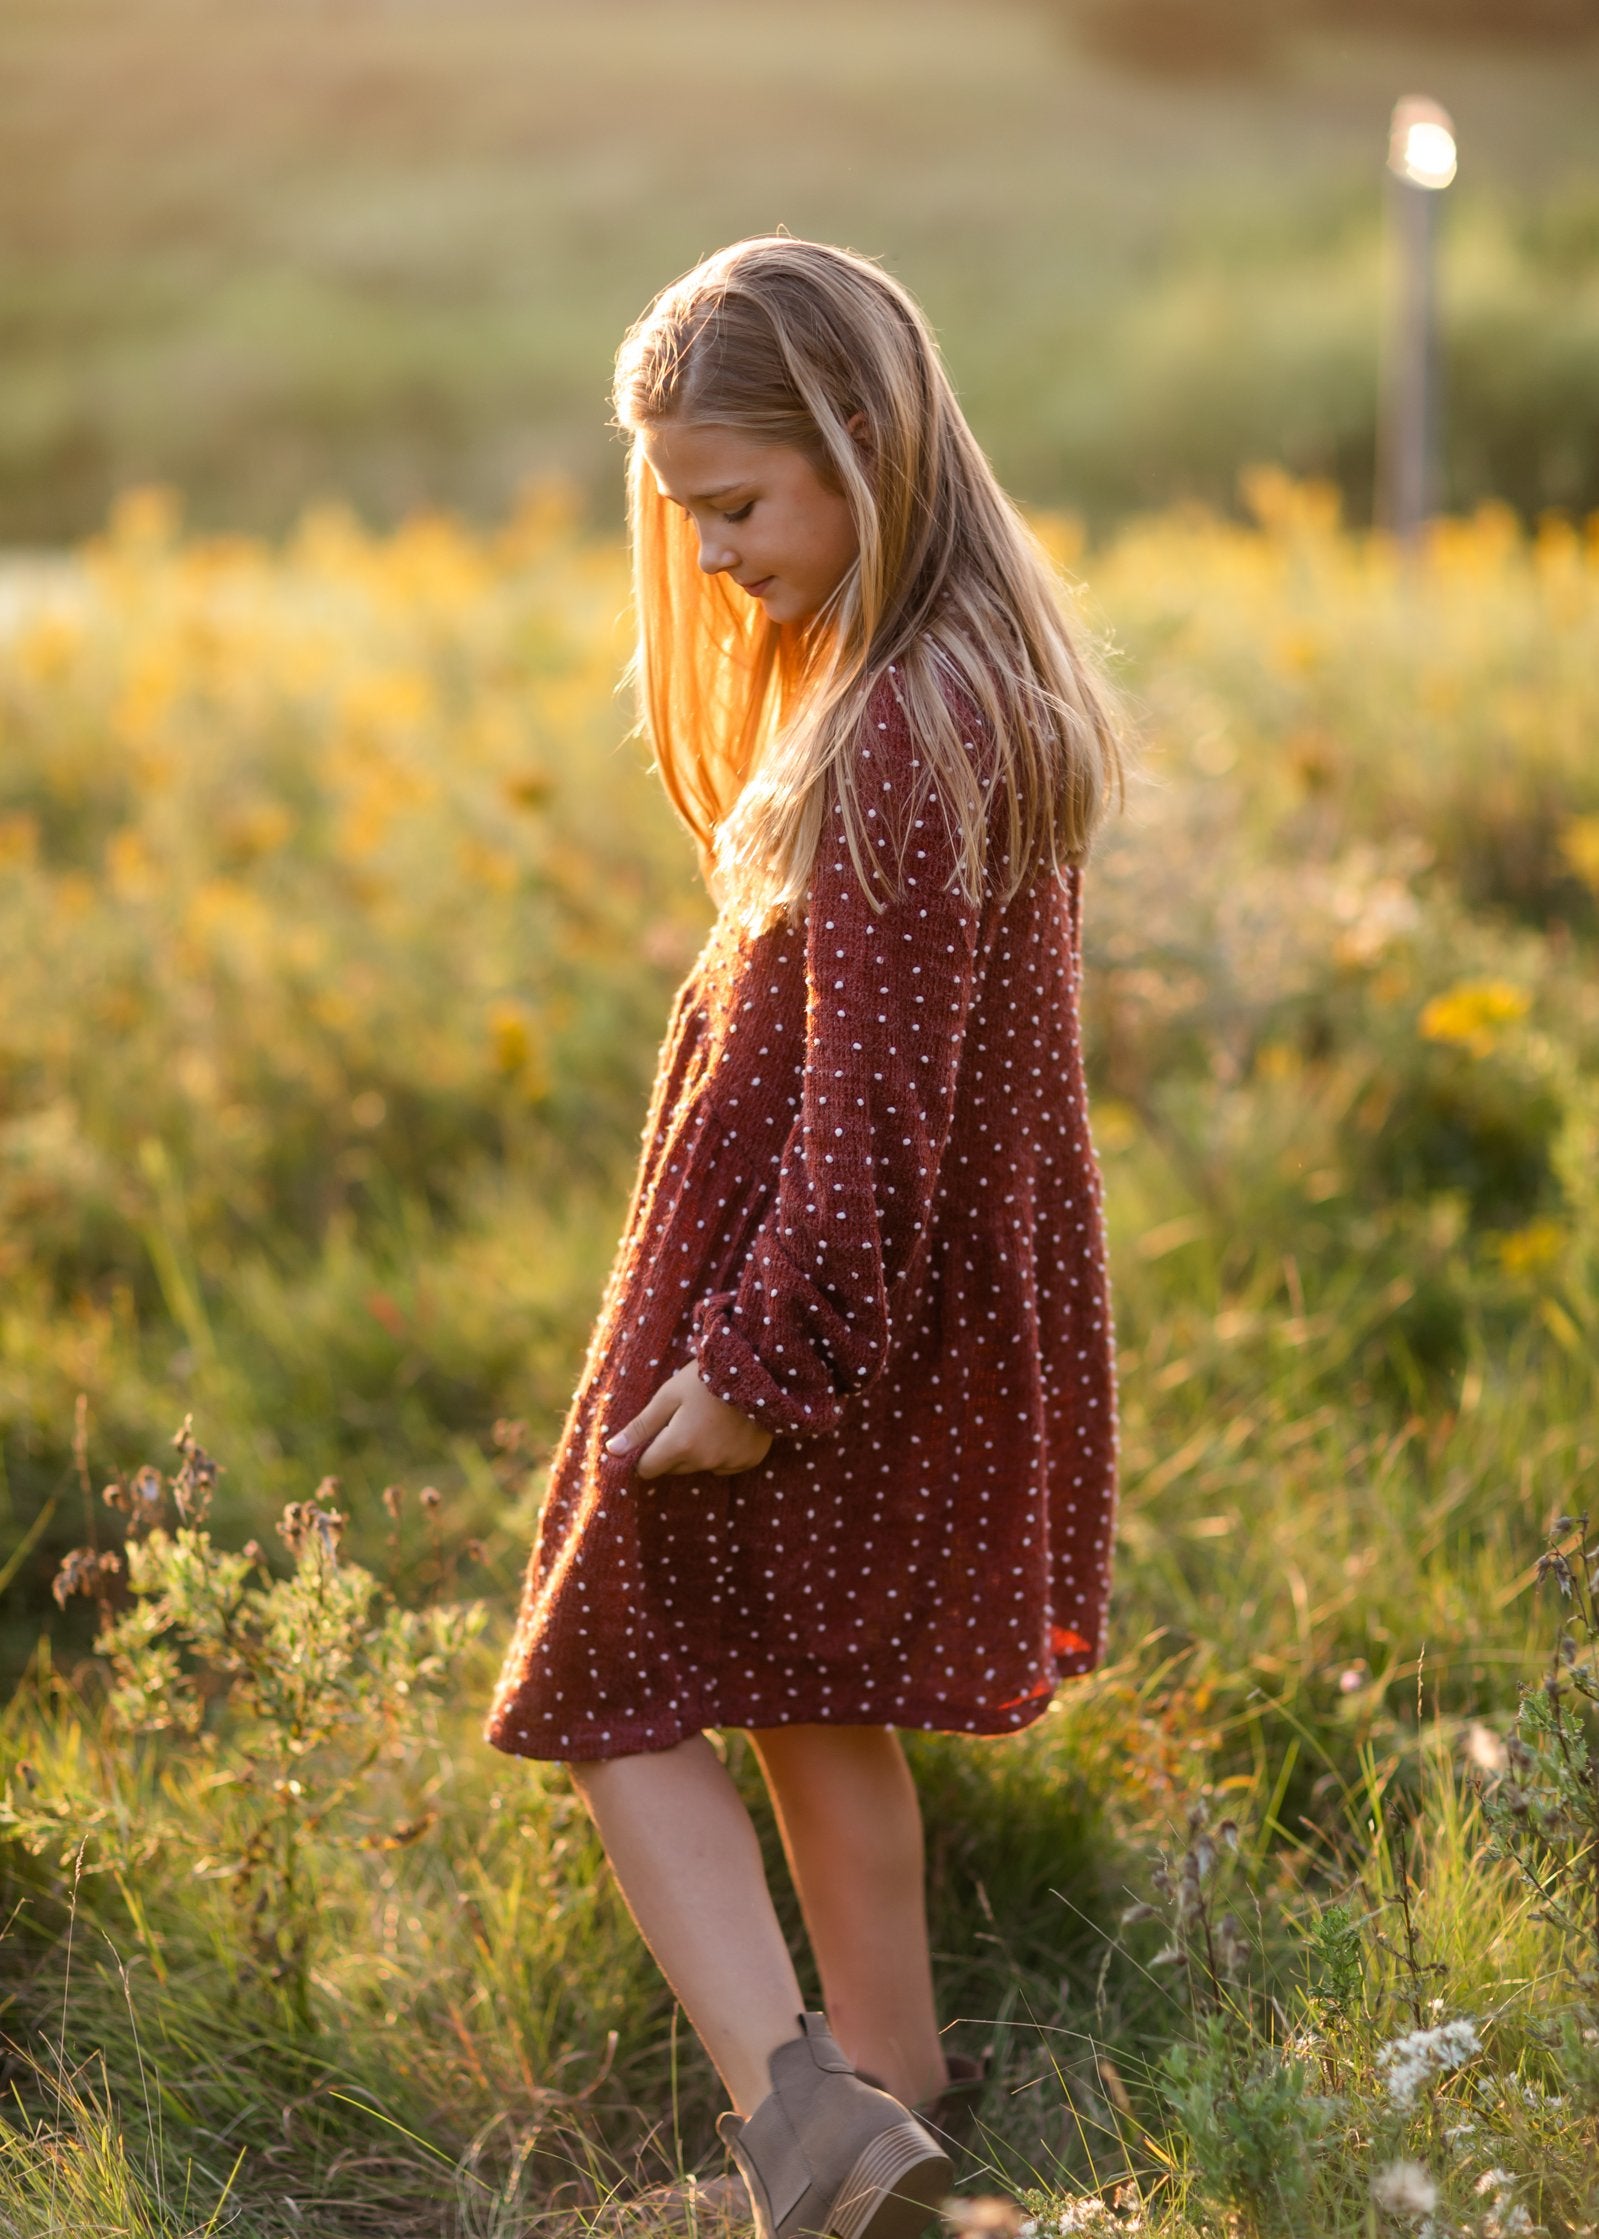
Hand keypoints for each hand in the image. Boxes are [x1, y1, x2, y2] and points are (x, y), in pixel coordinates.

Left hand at [605, 1362, 773, 1479]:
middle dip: (672, 1449)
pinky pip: (726, 1465)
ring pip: (700, 1466)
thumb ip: (640, 1427)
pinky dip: (724, 1451)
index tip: (655, 1432)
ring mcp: (730, 1463)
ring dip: (698, 1450)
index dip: (646, 1451)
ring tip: (709, 1418)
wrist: (759, 1367)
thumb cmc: (705, 1377)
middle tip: (685, 1417)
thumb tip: (611, 1451)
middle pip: (674, 1468)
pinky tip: (729, 1426)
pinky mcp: (749, 1460)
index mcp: (680, 1445)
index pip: (647, 1468)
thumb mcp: (668, 1396)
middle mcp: (705, 1461)